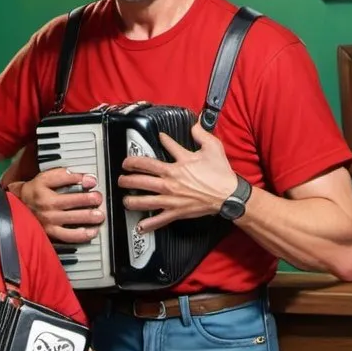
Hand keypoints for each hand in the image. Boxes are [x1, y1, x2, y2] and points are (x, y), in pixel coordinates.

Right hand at [8, 168, 104, 244]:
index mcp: (42, 186)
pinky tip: (92, 231)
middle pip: (70, 200)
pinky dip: (82, 234)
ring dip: (88, 216)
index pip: (63, 179)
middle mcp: (45, 203)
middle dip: (88, 199)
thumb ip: (62, 175)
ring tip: (99, 215)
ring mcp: (48, 220)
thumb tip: (85, 178)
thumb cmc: (33, 193)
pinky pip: (68, 235)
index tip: (92, 180)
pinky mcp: (50, 233)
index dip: (79, 178)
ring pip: (72, 218)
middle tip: (98, 198)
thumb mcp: (43, 179)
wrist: (16, 210)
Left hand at [118, 121, 237, 232]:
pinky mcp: (177, 211)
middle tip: (121, 178)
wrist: (230, 195)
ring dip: (131, 201)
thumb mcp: (212, 147)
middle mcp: (170, 182)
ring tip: (125, 200)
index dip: (137, 158)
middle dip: (126, 179)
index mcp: (176, 166)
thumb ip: (200, 134)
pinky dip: (149, 224)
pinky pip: (160, 219)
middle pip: (140, 180)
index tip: (130, 159)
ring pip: (145, 200)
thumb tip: (195, 123)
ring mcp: (172, 198)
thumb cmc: (221, 172)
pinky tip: (139, 227)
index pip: (150, 159)